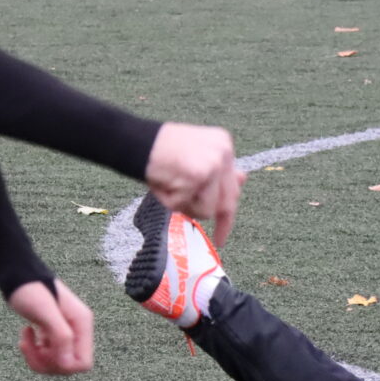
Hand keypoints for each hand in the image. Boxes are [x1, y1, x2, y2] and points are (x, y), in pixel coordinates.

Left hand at [7, 278, 92, 375]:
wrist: (18, 276)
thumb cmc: (31, 289)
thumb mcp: (45, 311)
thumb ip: (61, 336)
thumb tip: (68, 364)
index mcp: (82, 324)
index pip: (83, 363)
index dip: (63, 365)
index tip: (44, 350)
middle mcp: (77, 330)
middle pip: (68, 366)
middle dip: (46, 362)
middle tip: (30, 345)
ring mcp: (66, 332)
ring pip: (56, 363)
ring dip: (37, 358)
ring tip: (25, 339)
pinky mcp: (53, 333)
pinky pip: (48, 355)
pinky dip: (34, 351)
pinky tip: (26, 335)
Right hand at [145, 122, 241, 247]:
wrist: (136, 141)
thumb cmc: (159, 151)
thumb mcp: (193, 159)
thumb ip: (216, 171)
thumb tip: (243, 179)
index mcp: (223, 144)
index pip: (234, 185)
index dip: (229, 210)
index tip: (225, 228)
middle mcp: (223, 152)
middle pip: (228, 201)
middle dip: (222, 223)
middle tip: (219, 239)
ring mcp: (213, 163)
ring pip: (208, 210)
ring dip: (188, 208)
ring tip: (171, 190)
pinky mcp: (198, 175)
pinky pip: (186, 206)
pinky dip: (171, 202)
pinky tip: (162, 185)